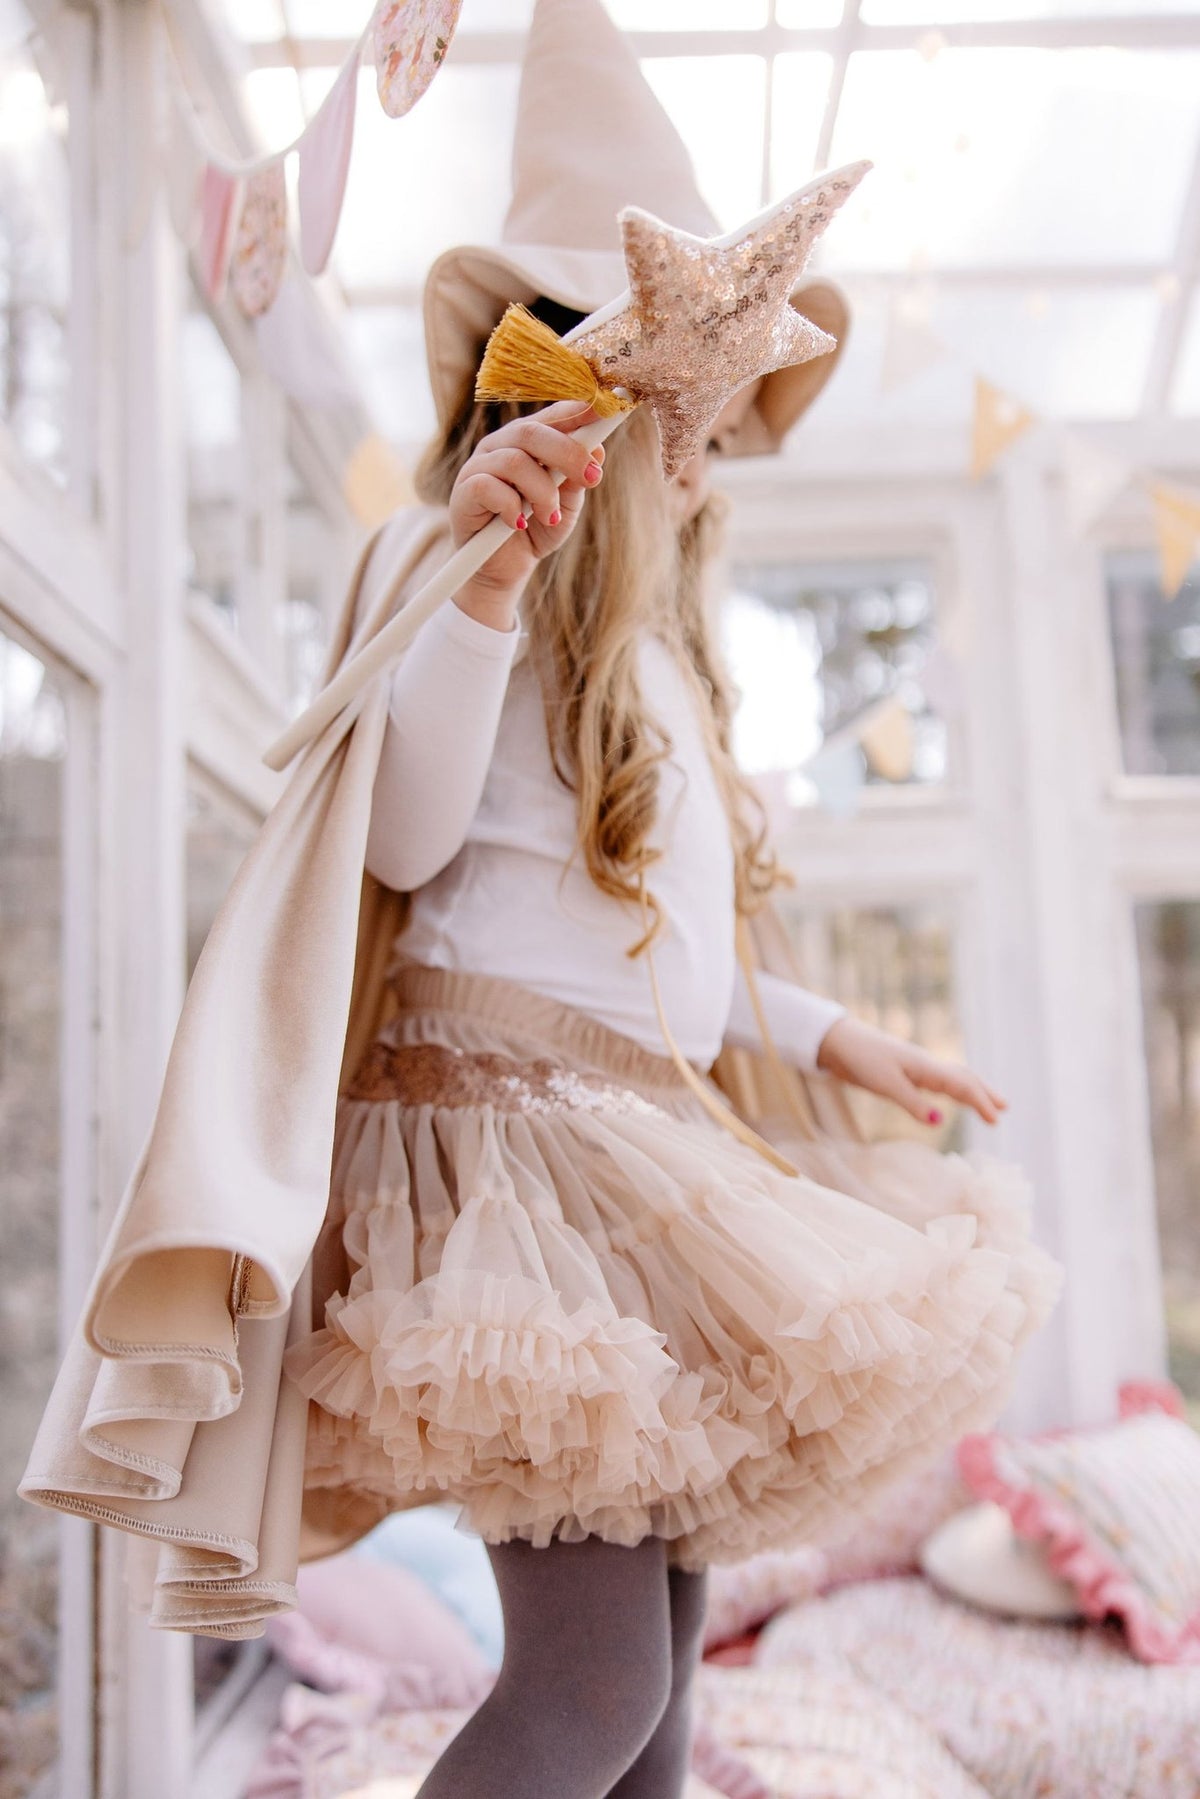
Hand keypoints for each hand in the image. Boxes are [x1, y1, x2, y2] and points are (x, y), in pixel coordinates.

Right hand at [448, 401, 606, 605]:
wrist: (505, 569)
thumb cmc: (536, 530)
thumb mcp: (565, 505)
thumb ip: (576, 478)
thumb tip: (596, 450)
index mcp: (528, 441)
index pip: (553, 416)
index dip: (579, 411)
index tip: (607, 412)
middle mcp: (501, 445)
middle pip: (532, 432)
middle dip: (568, 453)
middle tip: (592, 477)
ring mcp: (479, 465)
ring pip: (514, 461)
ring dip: (542, 492)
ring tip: (550, 518)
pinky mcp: (463, 492)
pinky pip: (487, 487)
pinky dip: (510, 507)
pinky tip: (517, 524)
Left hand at [815, 1015, 1008, 1126]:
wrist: (838, 1042)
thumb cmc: (861, 1060)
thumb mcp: (886, 1085)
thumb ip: (912, 1103)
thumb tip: (939, 1123)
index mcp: (925, 1067)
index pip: (962, 1085)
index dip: (980, 1102)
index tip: (996, 1119)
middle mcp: (926, 1065)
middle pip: (963, 1077)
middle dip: (984, 1093)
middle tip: (1003, 1108)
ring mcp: (916, 1067)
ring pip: (952, 1078)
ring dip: (971, 1090)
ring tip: (986, 1102)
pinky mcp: (904, 1072)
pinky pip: (937, 1081)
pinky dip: (952, 1089)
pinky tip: (951, 1096)